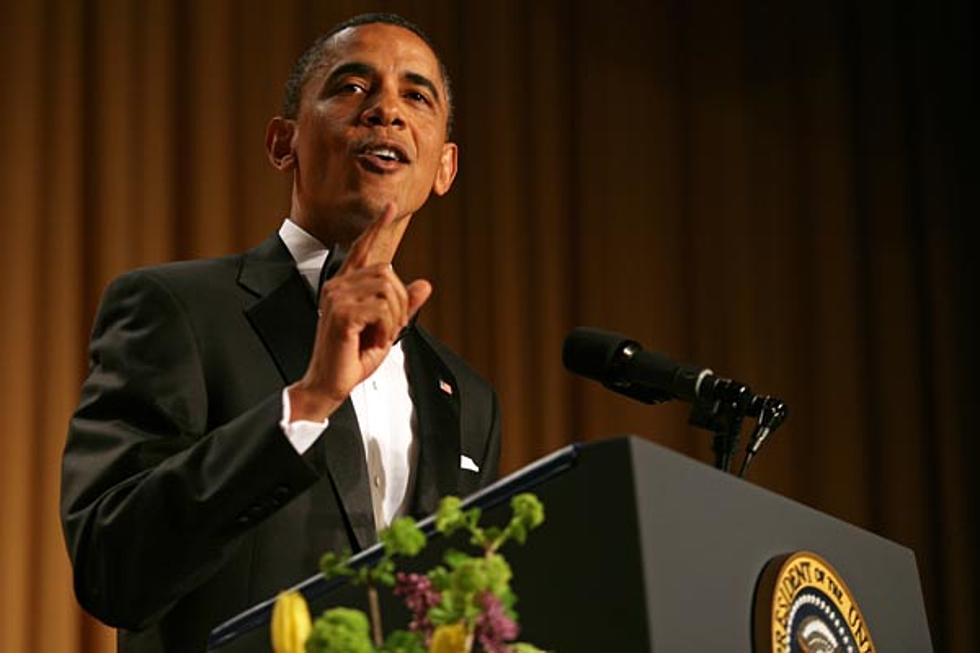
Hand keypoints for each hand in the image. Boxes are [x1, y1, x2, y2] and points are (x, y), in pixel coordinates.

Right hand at [287, 203, 431, 421]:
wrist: (329, 384)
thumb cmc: (352, 358)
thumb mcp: (386, 329)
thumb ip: (403, 306)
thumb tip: (425, 284)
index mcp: (345, 286)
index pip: (362, 248)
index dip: (377, 227)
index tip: (391, 207)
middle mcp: (337, 286)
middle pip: (387, 271)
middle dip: (399, 302)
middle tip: (392, 328)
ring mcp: (336, 298)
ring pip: (386, 289)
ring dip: (394, 316)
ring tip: (382, 336)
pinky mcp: (341, 314)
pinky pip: (381, 308)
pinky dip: (387, 327)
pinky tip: (375, 341)